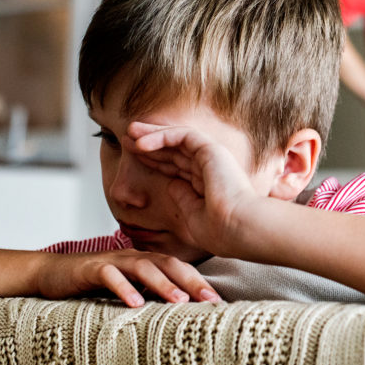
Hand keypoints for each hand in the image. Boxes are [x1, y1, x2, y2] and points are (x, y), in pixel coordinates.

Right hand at [35, 248, 220, 307]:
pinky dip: (123, 288)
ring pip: (144, 268)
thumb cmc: (93, 282)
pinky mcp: (91, 268)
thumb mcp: (126, 288)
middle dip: (192, 281)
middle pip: (169, 264)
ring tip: (180, 300)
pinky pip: (110, 276)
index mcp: (146, 262)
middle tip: (212, 300)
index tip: (220, 302)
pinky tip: (134, 304)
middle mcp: (133, 257)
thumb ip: (149, 294)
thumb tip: (179, 311)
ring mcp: (113, 260)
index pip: (179, 269)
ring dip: (163, 284)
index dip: (200, 282)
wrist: (51, 272)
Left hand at [126, 122, 259, 257]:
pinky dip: (161, 136)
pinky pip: (182, 136)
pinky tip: (141, 143)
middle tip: (127, 139)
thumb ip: (182, 198)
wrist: (237, 228)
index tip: (136, 157)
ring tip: (129, 133)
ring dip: (152, 134)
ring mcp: (212, 157)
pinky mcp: (211, 150)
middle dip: (150, 143)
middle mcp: (210, 167)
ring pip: (178, 138)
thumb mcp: (192, 215)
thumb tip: (172, 185)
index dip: (156, 160)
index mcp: (207, 183)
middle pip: (175, 150)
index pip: (178, 165)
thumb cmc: (220, 231)